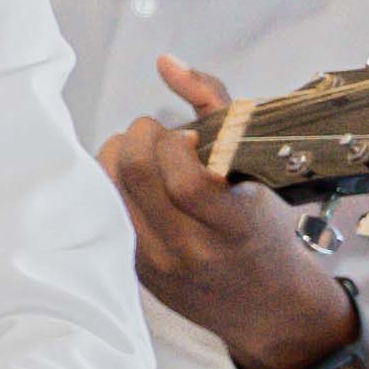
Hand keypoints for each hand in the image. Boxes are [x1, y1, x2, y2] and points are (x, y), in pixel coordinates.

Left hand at [99, 55, 356, 368]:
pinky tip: (131, 181)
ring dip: (117, 157)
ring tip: (143, 155)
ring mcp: (155, 266)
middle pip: (136, 176)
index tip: (188, 136)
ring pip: (107, 191)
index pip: (185, 178)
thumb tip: (164, 61)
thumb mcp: (260, 169)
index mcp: (232, 228)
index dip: (176, 142)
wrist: (266, 307)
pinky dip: (110, 185)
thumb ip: (216, 106)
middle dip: (139, 136)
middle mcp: (190, 252)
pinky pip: (102, 213)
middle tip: (157, 133)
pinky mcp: (132, 272)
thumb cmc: (263, 228)